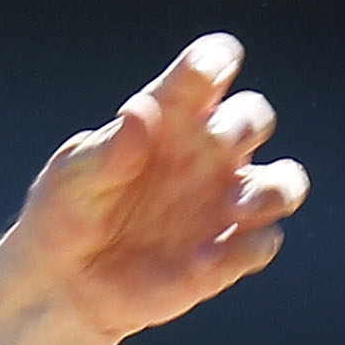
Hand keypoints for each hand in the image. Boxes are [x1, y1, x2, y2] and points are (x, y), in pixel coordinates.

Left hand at [12, 34, 309, 340]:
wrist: (63, 284)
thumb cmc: (66, 215)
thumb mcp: (72, 178)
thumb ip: (107, 149)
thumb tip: (141, 111)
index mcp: (171, 117)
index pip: (208, 69)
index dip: (216, 60)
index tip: (209, 68)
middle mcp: (207, 154)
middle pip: (252, 117)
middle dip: (244, 123)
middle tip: (216, 141)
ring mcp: (223, 204)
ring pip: (282, 182)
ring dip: (272, 189)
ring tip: (235, 207)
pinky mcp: (226, 255)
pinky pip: (260, 244)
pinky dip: (243, 249)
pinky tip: (201, 261)